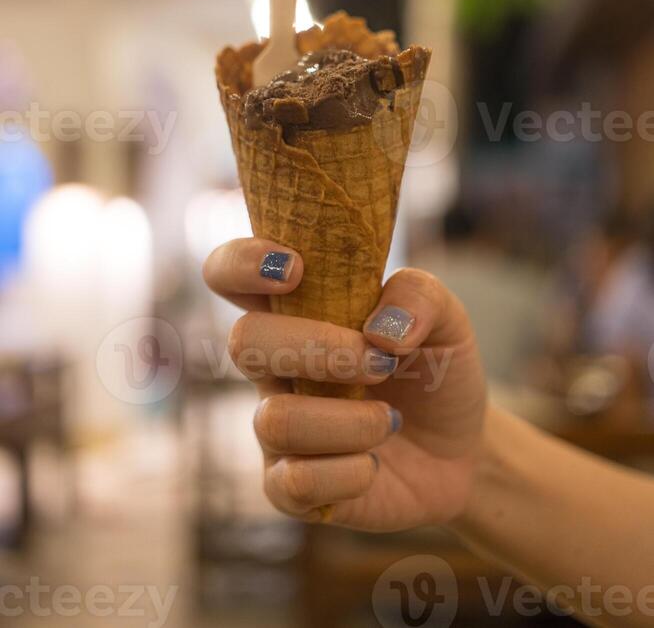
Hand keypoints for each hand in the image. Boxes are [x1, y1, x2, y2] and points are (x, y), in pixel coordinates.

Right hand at [203, 238, 486, 531]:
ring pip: (274, 419)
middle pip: (243, 341)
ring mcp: (276, 426)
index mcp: (296, 311)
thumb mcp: (447, 319)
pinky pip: (292, 483)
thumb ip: (420, 296)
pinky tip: (374, 466)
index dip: (242, 263)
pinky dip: (347, 473)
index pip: (228, 272)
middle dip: (319, 349)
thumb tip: (381, 328)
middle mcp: (274, 365)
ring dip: (350, 421)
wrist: (461, 449)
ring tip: (391, 420)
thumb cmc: (435, 370)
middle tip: (381, 364)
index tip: (296, 270)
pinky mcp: (289, 487)